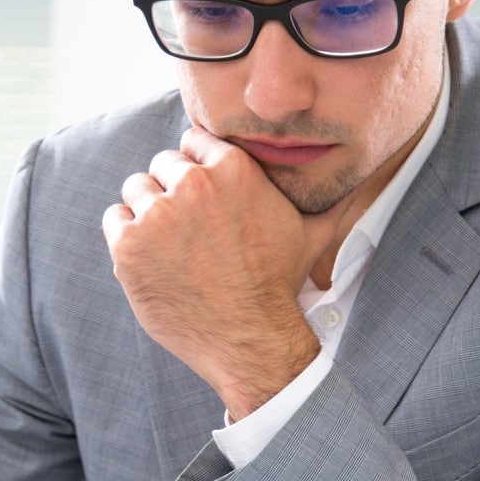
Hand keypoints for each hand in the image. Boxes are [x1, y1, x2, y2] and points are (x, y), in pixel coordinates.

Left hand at [105, 128, 324, 419]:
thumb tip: (365, 178)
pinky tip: (152, 259)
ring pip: (136, 189)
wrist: (251, 339)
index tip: (203, 198)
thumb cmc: (279, 284)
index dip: (197, 169)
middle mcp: (191, 184)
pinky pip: (114, 220)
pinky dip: (125, 237)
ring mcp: (156, 215)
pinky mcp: (129, 246)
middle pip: (162, 165)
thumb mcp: (312, 232)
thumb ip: (330, 196)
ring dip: (146, 212)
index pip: (193, 141)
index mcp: (232, 168)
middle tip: (187, 229)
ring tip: (170, 246)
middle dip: (171, 191)